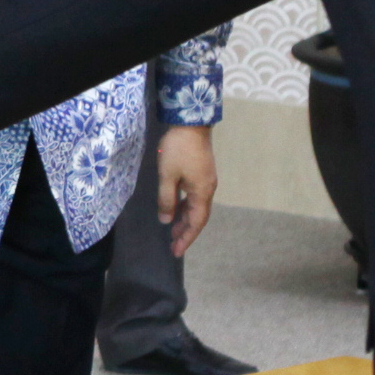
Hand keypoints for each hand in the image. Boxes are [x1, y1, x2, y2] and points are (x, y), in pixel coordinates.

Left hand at [152, 124, 215, 257]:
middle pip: (198, 217)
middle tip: (173, 246)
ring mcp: (205, 181)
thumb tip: (166, 220)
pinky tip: (175, 208)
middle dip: (186, 232)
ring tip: (172, 231)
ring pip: (196, 207)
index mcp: (202, 192)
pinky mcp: (201, 173)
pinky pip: (194, 197)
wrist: (191, 123)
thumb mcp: (167, 175)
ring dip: (185, 219)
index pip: (196, 222)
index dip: (186, 238)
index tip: (176, 252)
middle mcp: (208, 189)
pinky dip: (185, 206)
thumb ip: (167, 199)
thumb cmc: (178, 149)